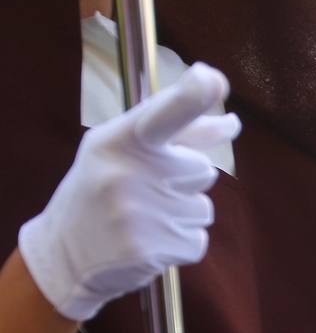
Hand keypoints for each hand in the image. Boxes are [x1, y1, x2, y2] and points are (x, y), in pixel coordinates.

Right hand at [18, 63, 239, 322]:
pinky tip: (149, 242)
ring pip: (203, 208)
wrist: (65, 254)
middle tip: (143, 192)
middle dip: (184, 182)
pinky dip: (181, 243)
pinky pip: (198, 239)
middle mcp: (126, 173)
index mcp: (115, 141)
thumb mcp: (124, 153)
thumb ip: (179, 135)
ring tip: (142, 219)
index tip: (213, 79)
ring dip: (182, 215)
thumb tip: (233, 123)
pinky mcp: (151, 248)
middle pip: (202, 169)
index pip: (160, 117)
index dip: (190, 99)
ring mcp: (138, 213)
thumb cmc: (102, 192)